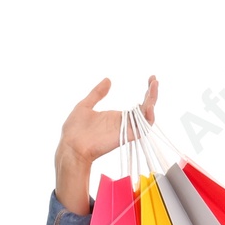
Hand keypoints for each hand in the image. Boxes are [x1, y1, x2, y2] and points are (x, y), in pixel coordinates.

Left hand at [54, 74, 158, 213]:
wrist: (70, 146)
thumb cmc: (74, 131)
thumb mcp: (85, 105)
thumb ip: (97, 93)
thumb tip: (107, 80)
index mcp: (116, 117)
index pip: (138, 105)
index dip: (146, 92)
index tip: (150, 78)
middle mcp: (123, 123)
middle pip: (145, 110)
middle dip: (152, 95)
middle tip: (154, 80)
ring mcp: (125, 130)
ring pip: (146, 117)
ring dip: (152, 102)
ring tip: (153, 87)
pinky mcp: (125, 136)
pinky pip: (142, 129)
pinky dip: (148, 118)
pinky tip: (149, 106)